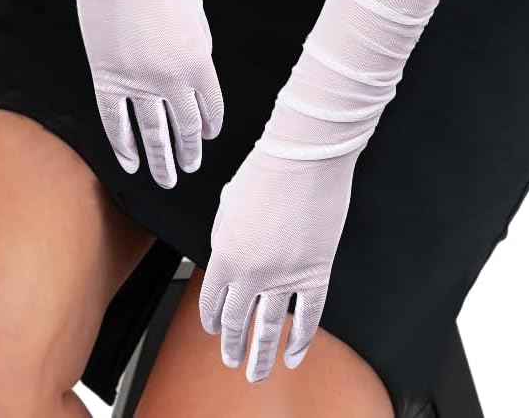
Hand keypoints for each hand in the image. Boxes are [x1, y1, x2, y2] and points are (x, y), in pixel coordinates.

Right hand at [70, 0, 223, 187]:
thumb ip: (198, 43)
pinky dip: (124, 146)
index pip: (210, 106)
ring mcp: (138, 82)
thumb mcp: (194, 12)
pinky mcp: (106, 79)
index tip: (207, 137)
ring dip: (161, 160)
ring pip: (153, 134)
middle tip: (189, 168)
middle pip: (185, 127)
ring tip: (167, 179)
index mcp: (199, 60)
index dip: (209, 126)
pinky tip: (131, 165)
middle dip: (188, 151)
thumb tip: (196, 65)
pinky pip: (116, 123)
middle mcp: (172, 78)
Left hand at [199, 141, 357, 381]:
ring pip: (270, 329)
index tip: (215, 330)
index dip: (212, 321)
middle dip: (232, 346)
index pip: (212, 302)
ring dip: (261, 356)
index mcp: (225, 254)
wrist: (305, 155)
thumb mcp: (228, 202)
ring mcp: (285, 276)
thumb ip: (222, 235)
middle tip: (232, 360)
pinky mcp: (316, 273)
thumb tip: (224, 255)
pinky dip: (300, 341)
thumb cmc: (266, 168)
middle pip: (238, 322)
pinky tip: (293, 357)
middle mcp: (252, 273)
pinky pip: (308, 318)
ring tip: (257, 373)